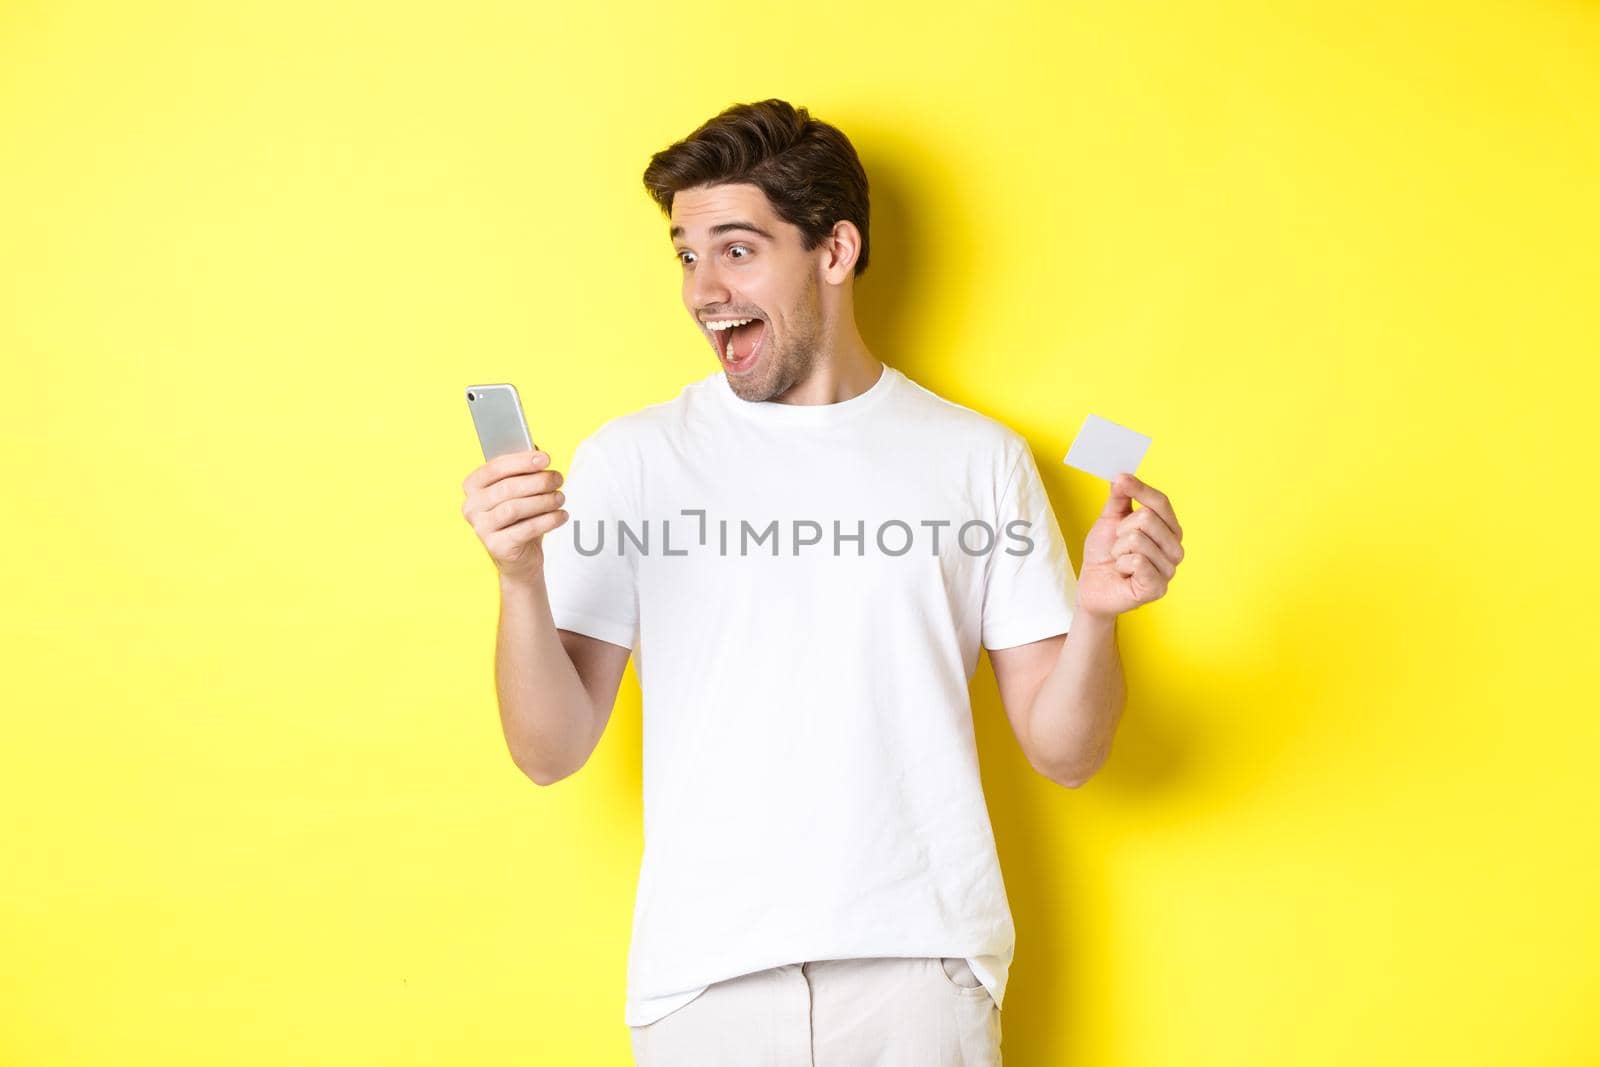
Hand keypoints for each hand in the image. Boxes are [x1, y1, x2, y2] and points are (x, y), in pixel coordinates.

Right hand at [460, 449, 568, 583]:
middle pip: (507, 488)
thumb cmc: (521, 517)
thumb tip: (536, 452)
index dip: (522, 461)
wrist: (520, 556)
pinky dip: (548, 520)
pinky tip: (561, 515)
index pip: (495, 468)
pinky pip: (525, 529)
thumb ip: (524, 470)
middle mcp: (471, 506)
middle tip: (558, 479)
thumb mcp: (521, 491)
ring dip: (544, 500)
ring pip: (515, 508)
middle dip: (538, 481)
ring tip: (560, 498)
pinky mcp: (496, 546)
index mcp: (473, 486)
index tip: (546, 459)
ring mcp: (481, 528)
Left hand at [1076, 473, 1183, 619]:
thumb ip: (1119, 498)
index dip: (1140, 489)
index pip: (1161, 502)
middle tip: (1117, 544)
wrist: (1092, 587)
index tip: (1121, 479)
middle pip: (1148, 518)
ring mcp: (1169, 569)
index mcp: (1168, 529)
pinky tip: (1123, 573)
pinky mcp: (1157, 587)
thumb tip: (1123, 476)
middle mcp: (1174, 548)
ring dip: (1118, 549)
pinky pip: (1136, 561)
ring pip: (1138, 539)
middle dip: (1121, 529)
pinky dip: (1121, 565)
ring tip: (1120, 561)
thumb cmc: (1104, 554)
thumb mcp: (1109, 520)